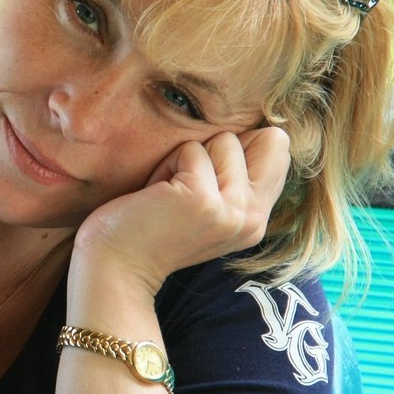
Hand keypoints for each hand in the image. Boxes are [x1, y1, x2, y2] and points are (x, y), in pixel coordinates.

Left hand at [72, 127, 289, 291]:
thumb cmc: (152, 227)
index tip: (207, 176)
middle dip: (219, 148)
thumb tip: (262, 126)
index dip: (240, 146)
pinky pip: (190, 150)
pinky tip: (155, 197)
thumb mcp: (210, 204)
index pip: (278, 146)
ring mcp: (231, 210)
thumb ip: (237, 176)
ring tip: (168, 194)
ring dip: (186, 158)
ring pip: (224, 140)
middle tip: (187, 185)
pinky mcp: (202, 200)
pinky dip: (166, 166)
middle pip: (266, 137)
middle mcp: (253, 218)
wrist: (116, 267)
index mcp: (258, 218)